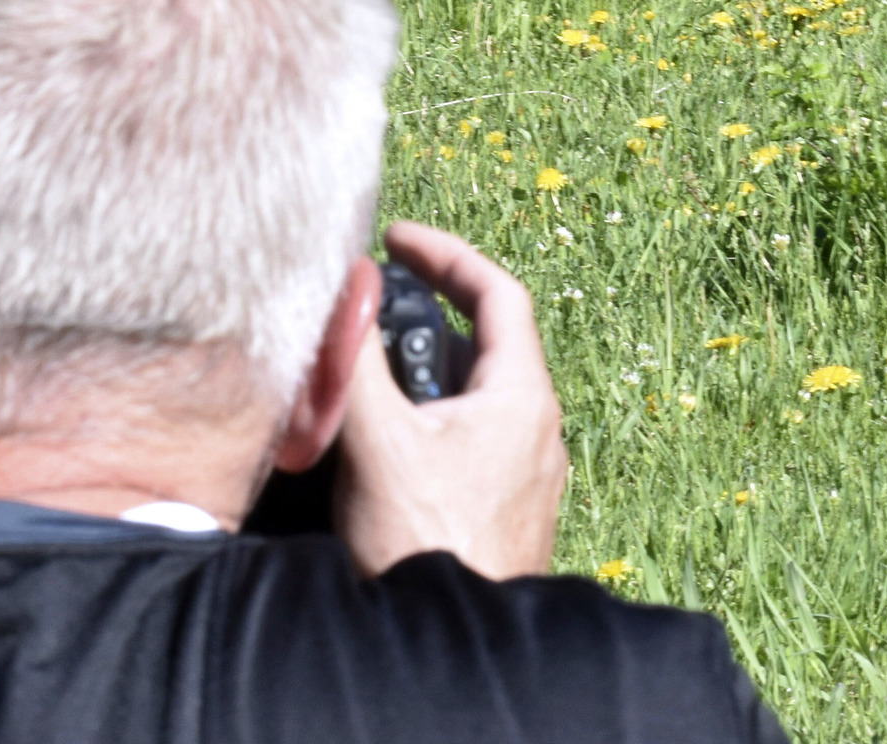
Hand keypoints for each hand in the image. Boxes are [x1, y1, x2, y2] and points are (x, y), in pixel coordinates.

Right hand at [333, 220, 566, 579]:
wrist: (452, 647)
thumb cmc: (426, 545)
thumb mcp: (379, 442)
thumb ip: (361, 361)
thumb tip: (349, 294)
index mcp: (523, 397)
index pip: (499, 292)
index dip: (447, 254)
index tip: (398, 239)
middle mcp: (537, 430)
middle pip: (481, 346)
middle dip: (423, 325)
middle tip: (371, 319)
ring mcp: (526, 474)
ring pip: (472, 398)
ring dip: (422, 382)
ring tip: (366, 391)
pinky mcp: (506, 509)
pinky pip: (470, 442)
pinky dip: (429, 426)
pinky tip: (383, 452)